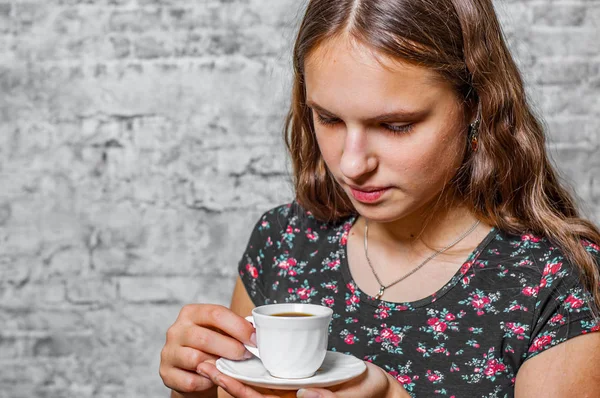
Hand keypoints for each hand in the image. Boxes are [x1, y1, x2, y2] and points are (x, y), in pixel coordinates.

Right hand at [159, 304, 255, 395]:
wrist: (191, 370)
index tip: (254, 339)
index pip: (216, 313)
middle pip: (205, 337)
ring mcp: (169, 351)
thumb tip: (256, 332)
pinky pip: (190, 380)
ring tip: (230, 368)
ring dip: (218, 366)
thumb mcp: (221, 331)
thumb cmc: (211, 347)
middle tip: (246, 356)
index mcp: (191, 313)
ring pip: (196, 359)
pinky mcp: (166, 373)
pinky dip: (206, 382)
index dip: (238, 326)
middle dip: (231, 348)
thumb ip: (234, 328)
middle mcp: (176, 329)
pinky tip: (214, 378)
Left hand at [196, 360, 409, 397]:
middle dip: (229, 380)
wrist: (383, 390)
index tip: (219, 374)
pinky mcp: (300, 383)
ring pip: (260, 385)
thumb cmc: (374, 392)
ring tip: (213, 358)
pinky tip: (243, 356)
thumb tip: (302, 396)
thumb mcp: (358, 393)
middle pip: (255, 394)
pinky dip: (255, 368)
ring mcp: (295, 393)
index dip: (240, 390)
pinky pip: (273, 377)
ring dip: (237, 374)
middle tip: (204, 362)